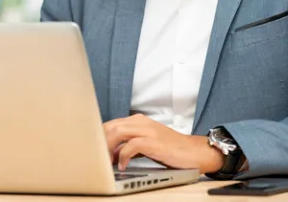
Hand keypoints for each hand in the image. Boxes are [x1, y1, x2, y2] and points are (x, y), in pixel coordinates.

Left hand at [103, 114, 224, 172]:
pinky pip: (131, 146)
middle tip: (96, 158)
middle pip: (110, 126)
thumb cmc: (171, 149)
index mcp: (138, 121)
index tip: (93, 151)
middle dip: (99, 142)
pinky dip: (123, 156)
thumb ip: (129, 146)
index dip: (99, 137)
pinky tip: (122, 166)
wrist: (194, 152)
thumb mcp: (146, 145)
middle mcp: (141, 122)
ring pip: (117, 132)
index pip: (110, 124)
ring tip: (105, 162)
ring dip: (108, 148)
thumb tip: (112, 154)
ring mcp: (147, 130)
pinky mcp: (153, 141)